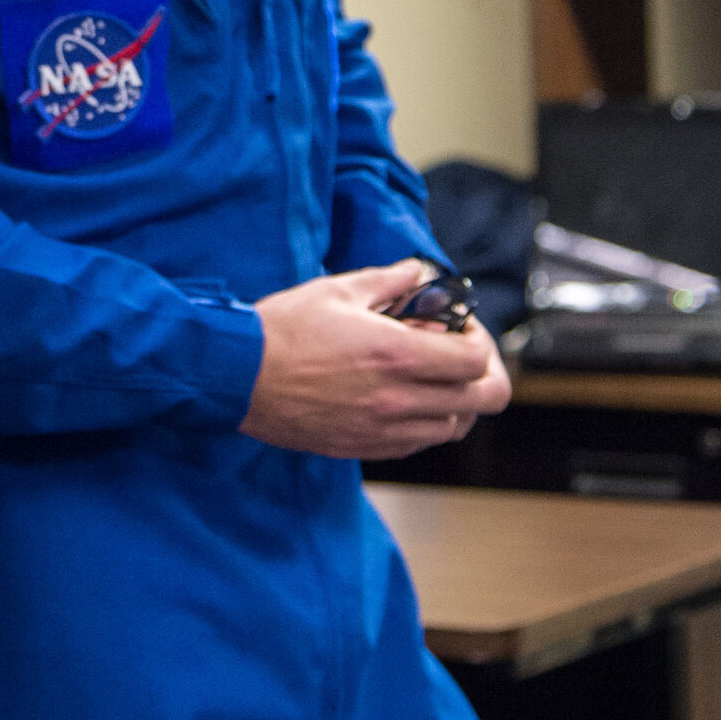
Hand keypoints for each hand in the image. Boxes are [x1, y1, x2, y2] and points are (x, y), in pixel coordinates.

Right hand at [242, 258, 505, 458]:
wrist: (236, 376)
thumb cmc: (281, 330)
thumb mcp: (337, 290)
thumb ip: (389, 280)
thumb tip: (418, 272)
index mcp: (396, 354)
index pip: (475, 360)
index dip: (479, 341)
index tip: (461, 328)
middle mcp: (397, 398)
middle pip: (482, 400)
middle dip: (483, 374)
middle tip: (461, 357)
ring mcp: (382, 428)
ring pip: (454, 426)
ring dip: (455, 401)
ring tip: (431, 378)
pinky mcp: (364, 447)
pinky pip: (419, 444)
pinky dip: (425, 423)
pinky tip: (405, 400)